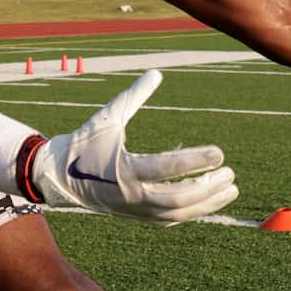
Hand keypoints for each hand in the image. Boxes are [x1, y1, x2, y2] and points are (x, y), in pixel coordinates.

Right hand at [28, 70, 236, 222]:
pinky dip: (192, 210)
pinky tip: (209, 198)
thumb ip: (134, 96)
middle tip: (231, 173)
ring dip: (207, 202)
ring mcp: (135, 209)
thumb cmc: (84, 143)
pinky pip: (170, 218)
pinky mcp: (137, 216)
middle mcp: (132, 195)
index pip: (167, 168)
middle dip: (208, 187)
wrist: (59, 177)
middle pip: (178, 198)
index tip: (220, 153)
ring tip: (230, 188)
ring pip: (178, 212)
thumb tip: (156, 71)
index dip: (196, 161)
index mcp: (124, 169)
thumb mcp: (108, 117)